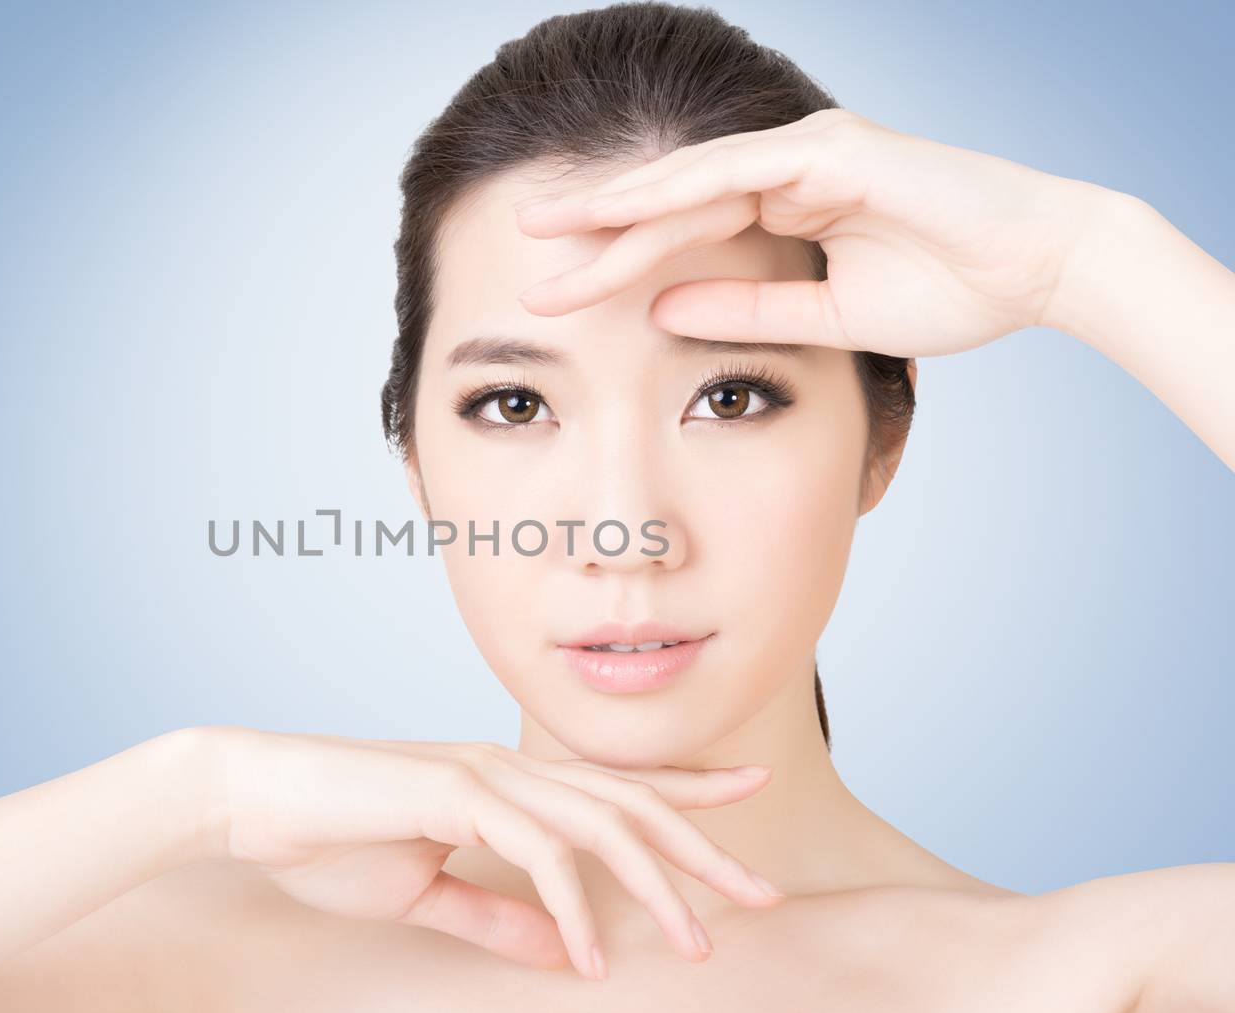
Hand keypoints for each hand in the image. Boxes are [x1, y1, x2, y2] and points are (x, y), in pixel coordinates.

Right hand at [194, 726, 783, 980]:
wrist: (254, 801)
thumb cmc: (330, 839)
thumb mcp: (424, 892)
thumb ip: (493, 915)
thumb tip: (556, 949)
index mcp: (505, 783)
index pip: (614, 786)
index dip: (686, 790)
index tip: (748, 792)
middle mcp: (508, 769)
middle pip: (629, 803)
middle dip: (703, 846)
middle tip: (764, 893)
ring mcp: (485, 775)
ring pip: (600, 825)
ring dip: (654, 886)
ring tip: (697, 944)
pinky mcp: (456, 792)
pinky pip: (535, 853)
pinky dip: (570, 906)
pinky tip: (587, 959)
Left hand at [513, 107, 1116, 357]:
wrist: (1037, 269)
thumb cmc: (947, 290)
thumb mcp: (823, 316)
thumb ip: (745, 308)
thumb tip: (661, 313)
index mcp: (782, 208)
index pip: (678, 233)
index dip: (612, 260)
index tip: (552, 291)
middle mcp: (784, 170)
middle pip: (668, 201)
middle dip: (593, 226)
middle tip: (522, 245)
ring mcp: (808, 152)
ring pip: (690, 179)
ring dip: (618, 203)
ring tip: (550, 224)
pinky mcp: (836, 149)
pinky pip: (743, 169)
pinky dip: (685, 187)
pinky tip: (629, 206)